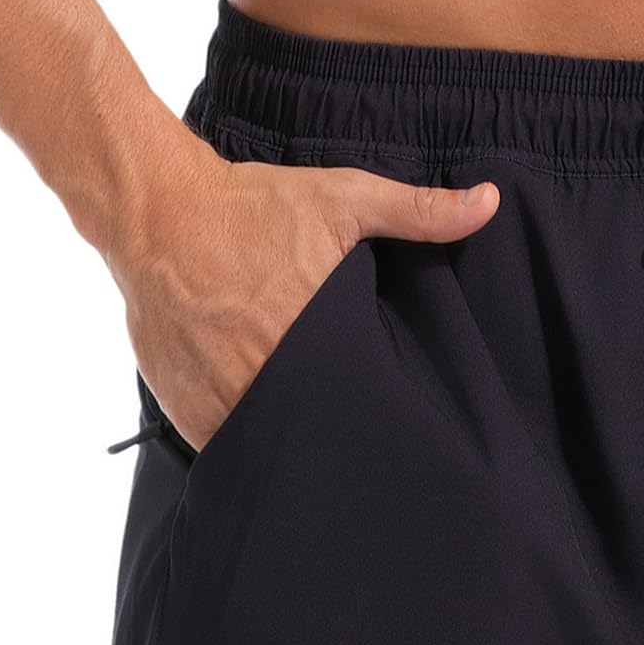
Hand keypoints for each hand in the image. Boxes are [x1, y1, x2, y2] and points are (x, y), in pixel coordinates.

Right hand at [107, 128, 499, 451]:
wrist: (157, 213)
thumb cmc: (251, 206)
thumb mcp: (342, 198)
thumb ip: (417, 210)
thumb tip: (487, 204)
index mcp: (313, 335)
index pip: (361, 400)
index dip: (378, 410)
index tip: (389, 411)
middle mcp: (265, 376)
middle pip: (317, 428)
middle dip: (334, 427)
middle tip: (349, 419)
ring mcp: (222, 399)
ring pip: (271, 444)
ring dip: (289, 439)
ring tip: (308, 429)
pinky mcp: (188, 411)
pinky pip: (227, 446)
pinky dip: (245, 440)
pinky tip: (261, 425)